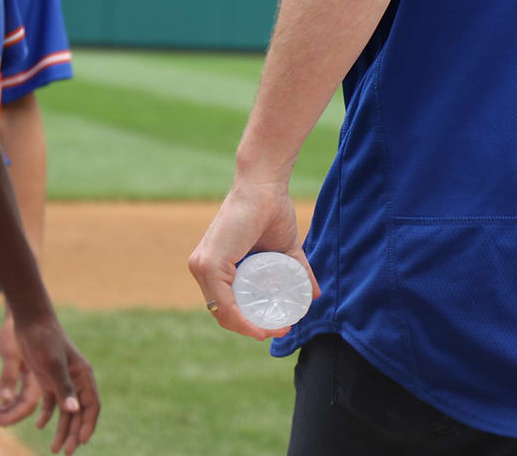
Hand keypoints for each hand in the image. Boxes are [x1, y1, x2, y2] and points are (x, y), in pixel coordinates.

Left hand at [0, 312, 98, 453]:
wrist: (30, 320)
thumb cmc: (44, 340)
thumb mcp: (53, 364)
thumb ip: (63, 388)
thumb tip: (74, 411)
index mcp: (82, 375)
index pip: (92, 405)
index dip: (88, 424)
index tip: (81, 442)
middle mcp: (75, 380)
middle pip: (79, 412)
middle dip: (74, 433)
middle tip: (65, 452)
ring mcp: (61, 380)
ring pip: (65, 410)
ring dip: (61, 429)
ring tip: (54, 449)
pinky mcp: (47, 378)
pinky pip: (51, 403)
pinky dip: (48, 416)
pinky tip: (41, 426)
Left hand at [187, 180, 318, 340]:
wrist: (266, 186)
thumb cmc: (273, 210)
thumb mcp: (286, 250)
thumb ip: (297, 270)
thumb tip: (314, 295)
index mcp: (215, 265)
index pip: (226, 304)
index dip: (251, 321)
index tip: (277, 326)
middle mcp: (202, 267)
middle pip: (224, 312)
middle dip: (253, 328)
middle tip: (280, 329)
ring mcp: (202, 266)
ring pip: (222, 312)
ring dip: (250, 328)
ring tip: (276, 329)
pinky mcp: (209, 264)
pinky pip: (223, 303)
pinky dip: (242, 319)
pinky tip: (260, 326)